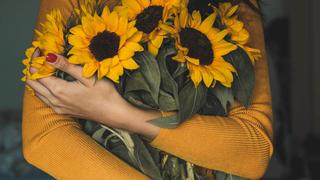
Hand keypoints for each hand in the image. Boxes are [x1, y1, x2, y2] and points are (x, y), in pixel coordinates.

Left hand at [26, 51, 160, 139]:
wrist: (113, 113)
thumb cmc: (104, 93)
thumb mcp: (86, 76)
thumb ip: (66, 66)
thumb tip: (48, 56)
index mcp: (58, 90)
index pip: (37, 72)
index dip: (35, 59)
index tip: (39, 48)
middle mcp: (54, 100)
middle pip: (32, 83)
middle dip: (33, 68)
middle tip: (40, 56)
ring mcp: (58, 107)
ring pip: (37, 92)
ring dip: (37, 79)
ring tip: (45, 66)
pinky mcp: (63, 111)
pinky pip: (44, 99)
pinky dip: (42, 88)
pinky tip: (51, 82)